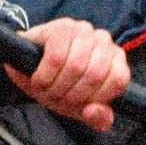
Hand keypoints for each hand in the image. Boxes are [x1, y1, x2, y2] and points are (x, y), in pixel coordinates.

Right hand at [10, 17, 130, 130]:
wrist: (28, 69)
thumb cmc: (60, 87)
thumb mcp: (81, 108)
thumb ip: (97, 118)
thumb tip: (92, 112)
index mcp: (116, 59)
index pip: (118, 80)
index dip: (95, 98)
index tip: (78, 105)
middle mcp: (104, 40)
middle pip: (95, 74)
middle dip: (71, 95)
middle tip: (56, 99)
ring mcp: (84, 30)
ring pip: (76, 66)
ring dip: (56, 87)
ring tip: (46, 90)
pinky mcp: (62, 26)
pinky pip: (56, 56)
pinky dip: (45, 75)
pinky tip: (39, 79)